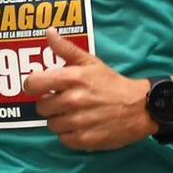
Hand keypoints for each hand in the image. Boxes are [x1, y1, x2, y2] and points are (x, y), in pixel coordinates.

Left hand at [22, 30, 157, 151]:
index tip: (41, 88)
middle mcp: (73, 100)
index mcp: (72, 78)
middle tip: (65, 101)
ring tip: (75, 114)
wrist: (139, 107)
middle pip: (41, 107)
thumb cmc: (111, 83)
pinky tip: (81, 126)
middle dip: (50, 104)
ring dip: (60, 120)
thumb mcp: (90, 62)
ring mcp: (78, 122)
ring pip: (51, 124)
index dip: (33, 86)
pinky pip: (63, 139)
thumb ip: (66, 48)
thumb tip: (48, 32)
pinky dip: (69, 134)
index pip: (33, 84)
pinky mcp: (85, 140)